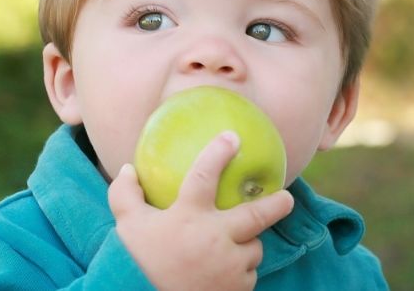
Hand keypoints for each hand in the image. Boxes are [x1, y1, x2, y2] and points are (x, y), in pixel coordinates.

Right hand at [109, 132, 293, 290]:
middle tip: (288, 198)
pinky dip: (239, 272)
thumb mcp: (126, 225)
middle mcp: (215, 238)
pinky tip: (224, 273)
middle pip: (256, 215)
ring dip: (245, 245)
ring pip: (253, 249)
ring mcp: (229, 267)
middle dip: (277, 205)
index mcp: (189, 216)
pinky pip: (247, 276)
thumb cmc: (133, 262)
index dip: (218, 153)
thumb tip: (128, 170)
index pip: (205, 175)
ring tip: (231, 248)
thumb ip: (126, 194)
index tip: (232, 137)